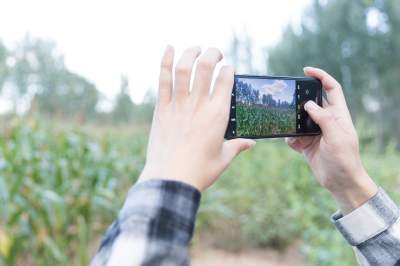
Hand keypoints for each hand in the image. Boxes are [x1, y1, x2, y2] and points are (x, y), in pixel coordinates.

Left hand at [139, 46, 254, 190]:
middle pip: (206, 67)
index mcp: (218, 115)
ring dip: (191, 52)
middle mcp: (199, 105)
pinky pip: (163, 79)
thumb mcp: (223, 159)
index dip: (228, 69)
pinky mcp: (162, 109)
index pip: (226, 80)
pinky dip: (165, 61)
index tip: (228, 68)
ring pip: (184, 68)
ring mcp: (178, 105)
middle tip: (215, 53)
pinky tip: (169, 47)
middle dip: (213, 54)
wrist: (170, 180)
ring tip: (196, 48)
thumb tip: (251, 143)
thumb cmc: (199, 171)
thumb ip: (238, 147)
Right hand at [286, 67, 376, 213]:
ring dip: (292, 123)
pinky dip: (290, 139)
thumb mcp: (336, 136)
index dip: (321, 77)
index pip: (331, 89)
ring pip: (299, 119)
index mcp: (338, 115)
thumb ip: (323, 118)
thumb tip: (309, 104)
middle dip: (300, 100)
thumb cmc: (344, 159)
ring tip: (290, 128)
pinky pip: (293, 135)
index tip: (306, 71)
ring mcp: (316, 132)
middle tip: (289, 100)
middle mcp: (327, 121)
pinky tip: (294, 145)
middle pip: (312, 102)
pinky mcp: (307, 144)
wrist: (340, 182)